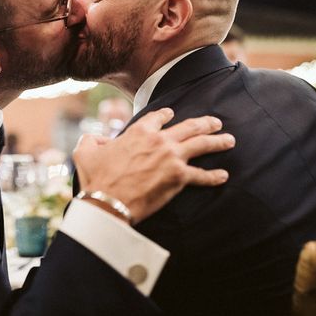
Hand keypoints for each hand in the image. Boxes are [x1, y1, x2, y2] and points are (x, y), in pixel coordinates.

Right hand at [73, 108, 234, 223]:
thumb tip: (97, 140)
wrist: (108, 201)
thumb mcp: (85, 152)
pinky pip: (201, 176)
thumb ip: (92, 140)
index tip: (172, 114)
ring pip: (201, 144)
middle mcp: (159, 140)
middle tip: (216, 122)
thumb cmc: (96, 177)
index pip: (158, 117)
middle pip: (189, 126)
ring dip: (217, 141)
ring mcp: (172, 158)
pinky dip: (214, 176)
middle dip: (205, 123)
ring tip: (229, 140)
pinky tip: (224, 176)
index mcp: (139, 131)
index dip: (166, 114)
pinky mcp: (178, 178)